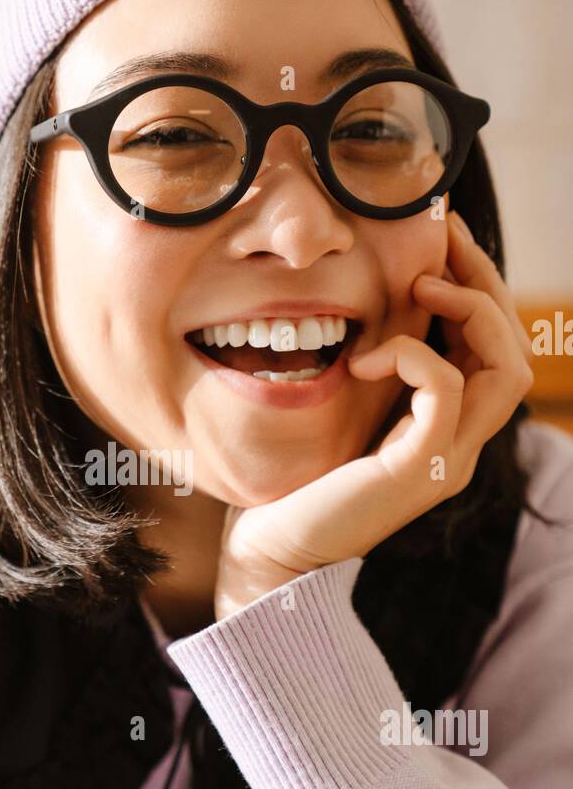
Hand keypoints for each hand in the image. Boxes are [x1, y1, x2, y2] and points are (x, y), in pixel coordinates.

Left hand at [214, 212, 532, 620]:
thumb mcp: (348, 409)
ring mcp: (446, 461)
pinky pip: (445, 390)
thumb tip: (382, 298)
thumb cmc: (298, 479)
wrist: (272, 550)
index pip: (498, 350)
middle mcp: (461, 445)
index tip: (446, 238)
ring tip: (419, 287)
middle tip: (443, 241)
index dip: (482, 288)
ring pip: (506, 369)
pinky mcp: (416, 469)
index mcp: (449, 429)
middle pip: (515, 353)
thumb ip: (378, 367)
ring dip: (469, 311)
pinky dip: (414, 354)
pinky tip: (368, 356)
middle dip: (485, 285)